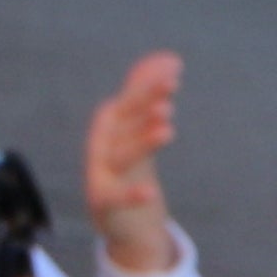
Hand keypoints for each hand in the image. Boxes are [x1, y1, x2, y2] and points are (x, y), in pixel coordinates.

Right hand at [80, 52, 182, 276]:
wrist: (119, 218)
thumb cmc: (128, 165)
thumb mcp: (139, 128)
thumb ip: (149, 92)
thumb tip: (170, 58)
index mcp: (111, 126)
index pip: (131, 104)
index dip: (149, 90)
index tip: (174, 76)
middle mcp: (103, 145)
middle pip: (125, 126)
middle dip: (144, 112)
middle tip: (168, 102)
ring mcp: (101, 174)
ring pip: (123, 156)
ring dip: (143, 143)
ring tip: (167, 130)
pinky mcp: (104, 203)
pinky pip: (117, 198)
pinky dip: (132, 195)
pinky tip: (150, 192)